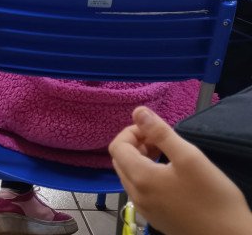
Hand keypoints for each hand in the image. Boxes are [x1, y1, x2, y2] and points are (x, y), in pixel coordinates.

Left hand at [109, 106, 251, 234]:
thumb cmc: (212, 197)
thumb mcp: (189, 157)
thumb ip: (160, 132)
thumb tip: (137, 112)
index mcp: (140, 178)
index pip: (117, 146)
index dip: (131, 132)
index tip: (153, 129)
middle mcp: (135, 195)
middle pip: (120, 161)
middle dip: (136, 144)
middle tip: (161, 140)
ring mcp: (144, 209)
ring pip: (130, 176)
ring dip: (141, 159)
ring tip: (166, 154)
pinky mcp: (156, 218)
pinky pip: (141, 190)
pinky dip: (147, 175)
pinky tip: (170, 174)